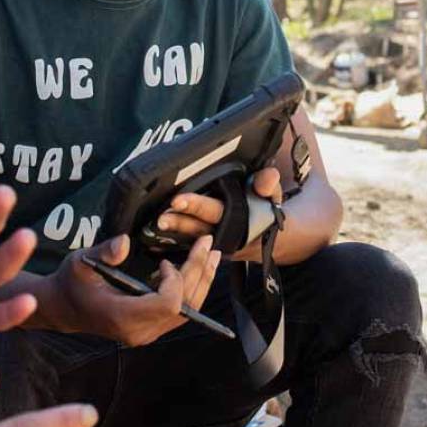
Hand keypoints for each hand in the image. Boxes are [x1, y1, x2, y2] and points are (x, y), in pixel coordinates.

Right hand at [50, 234, 219, 345]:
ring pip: (187, 312)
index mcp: (123, 316)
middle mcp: (139, 331)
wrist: (64, 308)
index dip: (175, 281)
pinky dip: (190, 290)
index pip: (167, 304)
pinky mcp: (150, 330)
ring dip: (201, 281)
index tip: (164, 261)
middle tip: (207, 243)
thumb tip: (125, 242)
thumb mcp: (81, 261)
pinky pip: (180, 313)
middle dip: (198, 273)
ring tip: (210, 254)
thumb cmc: (71, 282)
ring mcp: (146, 334)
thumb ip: (105, 252)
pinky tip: (194, 269)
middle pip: (184, 307)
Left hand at [155, 167, 282, 243]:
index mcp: (238, 220)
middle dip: (178, 222)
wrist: (270, 238)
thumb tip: (268, 177)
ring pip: (189, 239)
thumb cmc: (266, 210)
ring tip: (155, 224)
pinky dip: (171, 243)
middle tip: (159, 216)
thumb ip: (269, 185)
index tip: (177, 200)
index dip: (195, 206)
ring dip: (172, 232)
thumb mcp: (273, 196)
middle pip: (196, 228)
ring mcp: (213, 244)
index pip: (214, 211)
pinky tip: (153, 238)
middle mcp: (223, 235)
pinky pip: (187, 246)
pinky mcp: (206, 250)